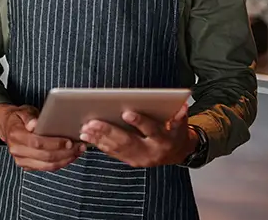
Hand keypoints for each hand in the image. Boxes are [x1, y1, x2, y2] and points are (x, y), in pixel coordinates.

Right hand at [0, 104, 85, 171]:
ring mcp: (21, 160)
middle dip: (65, 153)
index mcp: (16, 135)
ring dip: (65, 160)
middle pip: (44, 157)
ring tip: (77, 152)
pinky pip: (46, 168)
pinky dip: (60, 164)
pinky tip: (69, 157)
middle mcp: (17, 150)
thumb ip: (29, 117)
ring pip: (47, 166)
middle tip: (78, 147)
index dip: (55, 144)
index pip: (37, 143)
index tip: (69, 141)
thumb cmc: (18, 117)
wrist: (7, 126)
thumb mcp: (23, 111)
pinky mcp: (27, 166)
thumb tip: (34, 124)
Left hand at [79, 103, 197, 167]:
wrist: (177, 153)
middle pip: (128, 141)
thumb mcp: (180, 123)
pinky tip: (88, 137)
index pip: (151, 130)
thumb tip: (181, 105)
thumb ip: (179, 115)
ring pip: (117, 149)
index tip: (126, 113)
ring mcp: (140, 159)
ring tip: (86, 128)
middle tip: (92, 122)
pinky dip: (100, 144)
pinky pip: (114, 153)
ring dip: (100, 138)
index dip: (140, 122)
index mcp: (164, 140)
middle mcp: (151, 152)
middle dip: (109, 131)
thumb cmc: (175, 132)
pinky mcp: (131, 161)